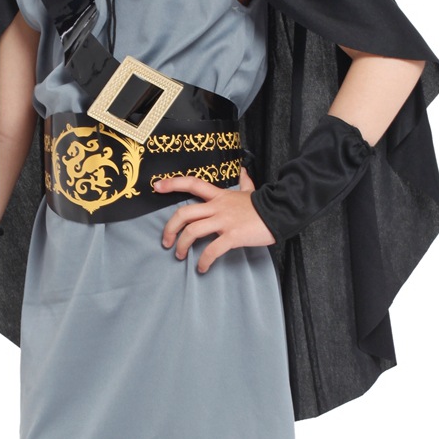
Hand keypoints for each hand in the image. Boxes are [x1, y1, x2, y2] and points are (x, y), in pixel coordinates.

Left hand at [154, 166, 275, 272]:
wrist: (281, 212)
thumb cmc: (264, 205)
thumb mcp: (251, 191)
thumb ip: (244, 182)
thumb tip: (243, 171)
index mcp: (219, 196)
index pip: (192, 184)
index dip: (172, 184)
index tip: (156, 186)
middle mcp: (218, 207)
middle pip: (184, 213)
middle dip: (170, 228)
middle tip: (166, 241)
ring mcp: (224, 221)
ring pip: (193, 231)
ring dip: (182, 246)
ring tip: (180, 255)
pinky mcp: (232, 236)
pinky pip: (212, 250)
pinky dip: (204, 261)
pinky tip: (202, 268)